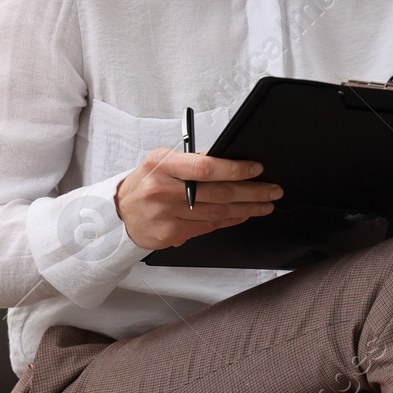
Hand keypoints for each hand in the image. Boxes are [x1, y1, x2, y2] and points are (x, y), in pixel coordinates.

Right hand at [114, 148, 280, 250]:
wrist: (119, 213)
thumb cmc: (147, 183)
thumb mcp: (162, 162)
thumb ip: (193, 160)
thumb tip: (230, 158)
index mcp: (161, 165)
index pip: (205, 167)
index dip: (234, 169)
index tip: (256, 169)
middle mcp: (162, 190)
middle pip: (217, 192)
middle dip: (251, 191)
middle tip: (273, 190)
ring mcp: (166, 215)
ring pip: (217, 212)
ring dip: (247, 208)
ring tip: (266, 203)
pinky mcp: (170, 234)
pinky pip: (208, 226)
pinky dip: (231, 220)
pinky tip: (244, 214)